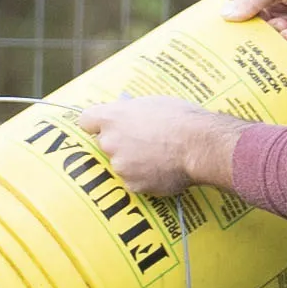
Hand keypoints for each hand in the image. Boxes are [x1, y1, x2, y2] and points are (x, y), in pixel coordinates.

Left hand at [75, 95, 246, 199]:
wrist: (200, 145)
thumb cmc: (180, 118)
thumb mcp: (152, 103)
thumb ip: (130, 111)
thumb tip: (126, 113)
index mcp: (112, 117)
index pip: (86, 120)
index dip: (96, 124)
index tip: (106, 126)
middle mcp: (110, 142)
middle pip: (105, 144)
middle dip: (120, 143)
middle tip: (143, 141)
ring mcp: (120, 166)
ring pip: (121, 164)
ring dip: (133, 162)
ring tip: (159, 156)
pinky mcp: (133, 185)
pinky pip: (134, 181)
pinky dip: (145, 178)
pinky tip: (162, 170)